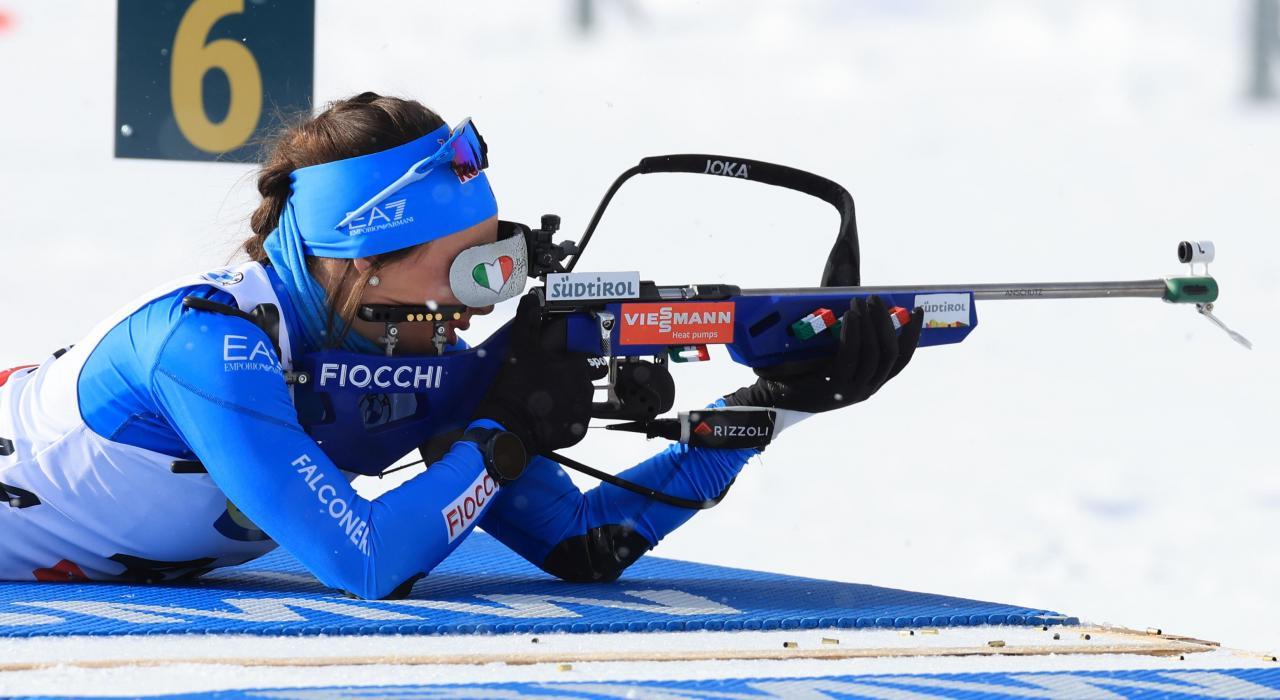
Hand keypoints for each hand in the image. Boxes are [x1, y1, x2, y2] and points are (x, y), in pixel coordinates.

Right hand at [474, 293, 598, 454]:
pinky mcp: (577, 431)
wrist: (508, 426)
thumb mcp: (520, 348)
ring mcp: (583, 412)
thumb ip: (528, 321)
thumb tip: (531, 299)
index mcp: (577, 366)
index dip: (573, 361)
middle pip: (585, 381)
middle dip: (572, 380)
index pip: (588, 360)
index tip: (559, 365)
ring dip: (568, 399)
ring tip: (545, 400)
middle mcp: (586, 388)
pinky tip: (546, 416)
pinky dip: (564, 419)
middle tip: (550, 383)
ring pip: (581, 401)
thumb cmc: (516, 386)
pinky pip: (575, 422)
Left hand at [723, 296, 922, 412]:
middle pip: (891, 353)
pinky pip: (851, 356)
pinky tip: (850, 316)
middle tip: (874, 298)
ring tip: (859, 302)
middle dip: (886, 322)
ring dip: (870, 324)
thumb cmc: (799, 371)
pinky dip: (853, 333)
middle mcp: (867, 388)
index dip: (913, 335)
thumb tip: (853, 296)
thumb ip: (846, 331)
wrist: (771, 397)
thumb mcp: (830, 351)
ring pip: (874, 354)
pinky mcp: (835, 389)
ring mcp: (852, 392)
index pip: (902, 359)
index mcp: (870, 381)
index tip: (917, 310)